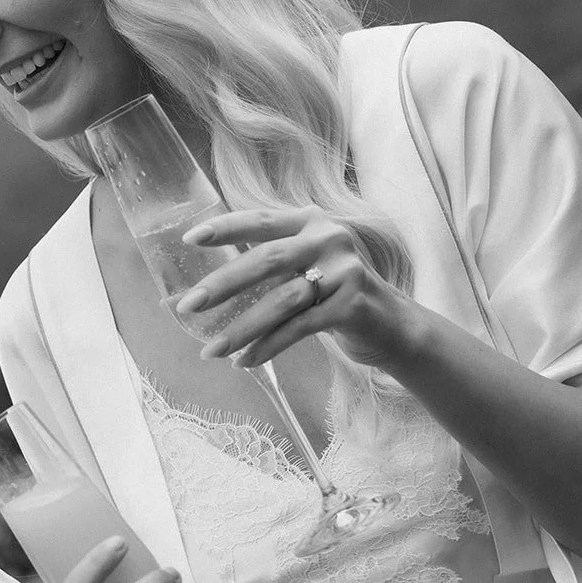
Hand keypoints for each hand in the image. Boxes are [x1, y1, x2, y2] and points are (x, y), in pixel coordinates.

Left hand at [175, 206, 416, 368]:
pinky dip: (269, 346)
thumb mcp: (305, 267)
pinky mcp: (353, 305)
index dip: (225, 228)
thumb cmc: (335, 294)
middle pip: (266, 259)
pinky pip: (300, 328)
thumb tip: (199, 285)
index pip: (260, 220)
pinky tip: (245, 362)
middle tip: (188, 306)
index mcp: (310, 221)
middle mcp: (329, 238)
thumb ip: (266, 264)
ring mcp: (345, 270)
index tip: (190, 239)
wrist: (393, 325)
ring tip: (211, 351)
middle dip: (222, 284)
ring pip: (282, 299)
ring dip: (242, 328)